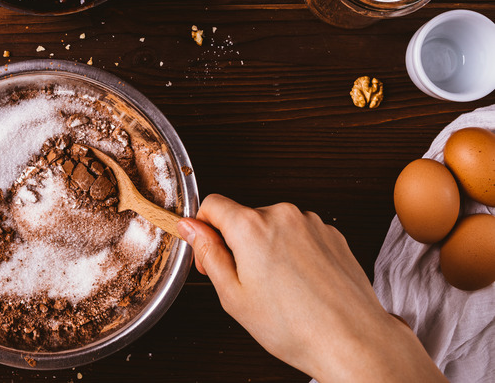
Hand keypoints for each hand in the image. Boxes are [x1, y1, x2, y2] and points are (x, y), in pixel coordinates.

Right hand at [177, 194, 446, 382]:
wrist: (352, 339)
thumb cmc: (295, 326)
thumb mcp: (233, 295)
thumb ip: (207, 253)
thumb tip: (191, 228)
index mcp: (251, 226)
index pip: (212, 204)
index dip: (203, 228)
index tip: (207, 250)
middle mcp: (282, 214)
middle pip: (243, 217)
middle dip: (237, 243)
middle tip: (244, 282)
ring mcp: (311, 222)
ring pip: (272, 227)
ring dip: (267, 248)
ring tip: (279, 288)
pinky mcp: (332, 233)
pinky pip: (299, 234)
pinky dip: (293, 252)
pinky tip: (300, 284)